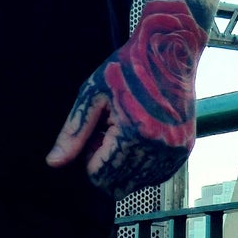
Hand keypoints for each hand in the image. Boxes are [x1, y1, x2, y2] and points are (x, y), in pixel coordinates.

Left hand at [45, 0, 206, 196]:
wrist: (169, 51)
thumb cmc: (126, 68)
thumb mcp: (92, 94)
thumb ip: (74, 131)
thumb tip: (53, 163)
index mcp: (133, 133)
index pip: (100, 176)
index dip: (89, 159)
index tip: (94, 133)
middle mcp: (158, 147)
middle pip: (119, 186)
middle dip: (107, 164)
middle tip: (107, 133)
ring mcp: (175, 151)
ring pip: (138, 184)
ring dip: (125, 164)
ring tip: (124, 129)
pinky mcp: (184, 150)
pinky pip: (156, 176)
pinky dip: (143, 164)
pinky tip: (139, 135)